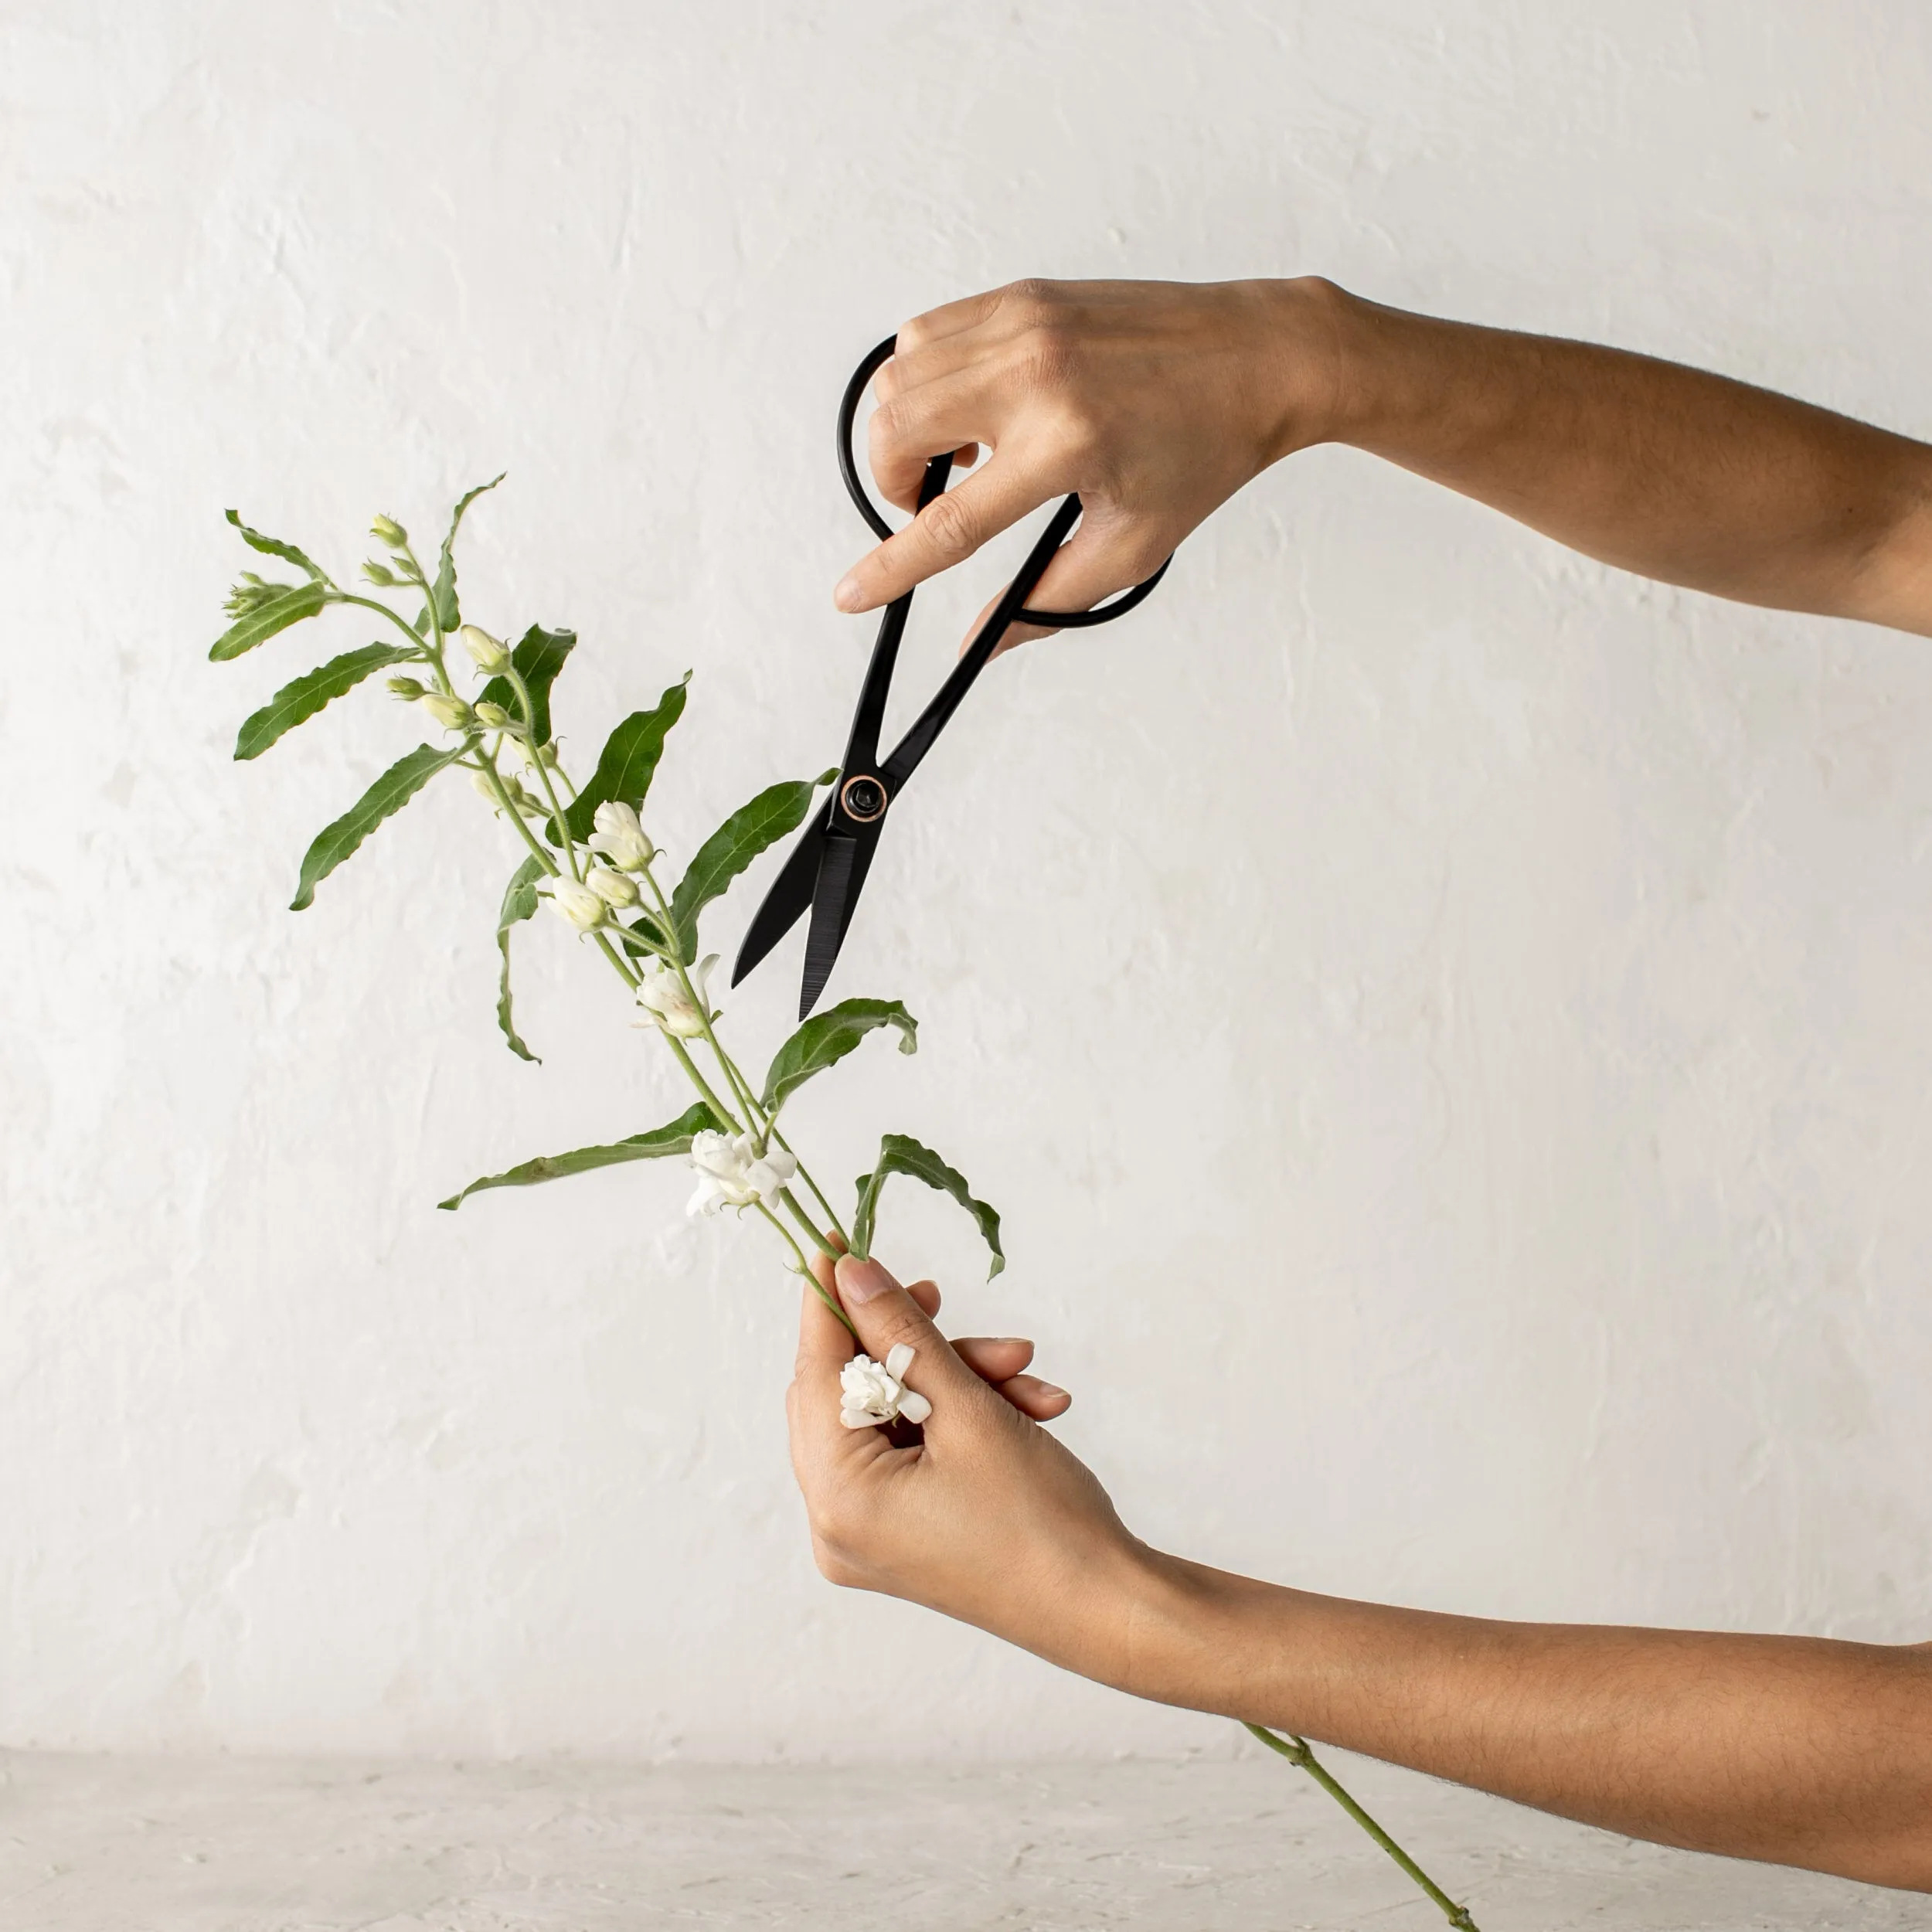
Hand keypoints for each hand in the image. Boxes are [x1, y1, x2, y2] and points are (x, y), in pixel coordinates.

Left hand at [787, 1250, 1155, 1680]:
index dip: (831, 1304)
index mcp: (840, 1499)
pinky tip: (1029, 1406)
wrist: (1109, 1608)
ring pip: (893, 1416)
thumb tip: (854, 1274)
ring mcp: (870, 1536)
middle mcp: (838, 1525)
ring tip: (1025, 1371)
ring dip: (957, 1381)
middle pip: (852, 1393)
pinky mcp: (904, 1536)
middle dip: (914, 1345)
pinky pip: (914, 1451)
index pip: (814, 1373)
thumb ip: (904, 1334)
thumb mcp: (971, 1410)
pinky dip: (963, 1419)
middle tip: (944, 1302)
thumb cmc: (1045, 1522)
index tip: (840, 1246)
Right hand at [832, 276, 1346, 651]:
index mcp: (1064, 444)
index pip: (949, 521)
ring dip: (901, 430)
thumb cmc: (1207, 450)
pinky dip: (922, 379)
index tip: (850, 595)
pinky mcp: (1022, 295)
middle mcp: (1033, 374)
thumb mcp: (1134, 545)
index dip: (890, 567)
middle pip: (896, 431)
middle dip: (890, 484)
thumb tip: (985, 643)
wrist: (1261, 356)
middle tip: (931, 504)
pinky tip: (970, 410)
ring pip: (897, 376)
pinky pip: (926, 334)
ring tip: (957, 458)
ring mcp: (1022, 323)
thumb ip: (1050, 597)